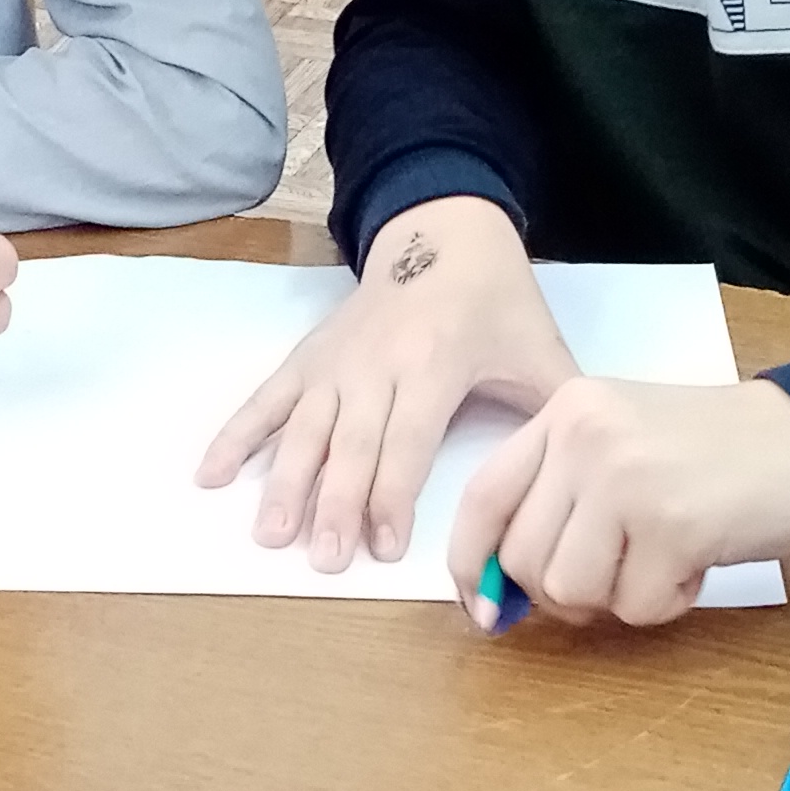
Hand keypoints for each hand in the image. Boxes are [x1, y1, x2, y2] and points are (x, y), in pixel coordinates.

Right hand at [197, 194, 573, 568]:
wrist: (442, 231)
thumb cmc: (495, 300)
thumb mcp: (538, 349)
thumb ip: (554, 410)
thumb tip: (580, 481)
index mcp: (434, 363)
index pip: (406, 440)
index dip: (391, 494)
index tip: (381, 546)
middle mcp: (377, 363)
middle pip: (350, 443)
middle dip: (335, 505)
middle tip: (323, 559)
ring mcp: (336, 361)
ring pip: (304, 429)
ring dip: (284, 483)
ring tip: (268, 534)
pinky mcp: (310, 357)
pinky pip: (267, 399)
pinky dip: (236, 435)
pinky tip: (209, 475)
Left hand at [446, 376, 789, 625]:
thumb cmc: (722, 453)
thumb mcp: (625, 443)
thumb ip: (563, 495)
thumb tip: (502, 590)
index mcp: (566, 411)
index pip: (482, 496)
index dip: (472, 563)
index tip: (484, 609)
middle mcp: (584, 436)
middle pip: (524, 558)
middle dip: (565, 593)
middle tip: (621, 577)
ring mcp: (625, 478)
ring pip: (571, 590)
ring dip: (619, 599)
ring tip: (665, 560)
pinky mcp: (672, 524)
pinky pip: (634, 607)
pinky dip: (667, 604)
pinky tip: (697, 564)